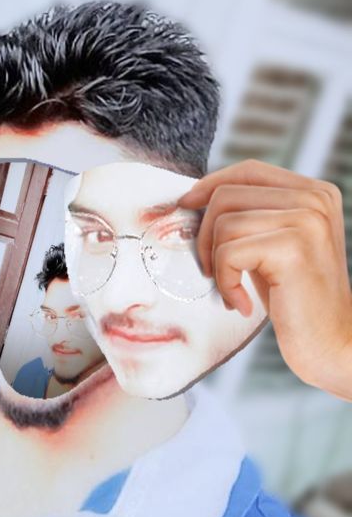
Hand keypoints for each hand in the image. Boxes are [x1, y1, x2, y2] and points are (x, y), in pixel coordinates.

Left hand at [177, 159, 351, 400]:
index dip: (210, 185)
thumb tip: (193, 197)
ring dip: (216, 262)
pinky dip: (225, 282)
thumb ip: (248, 214)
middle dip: (205, 233)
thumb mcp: (271, 243)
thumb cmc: (294, 297)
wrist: (331, 345)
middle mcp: (315, 199)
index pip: (248, 171)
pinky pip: (229, 252)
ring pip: (224, 223)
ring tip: (232, 287)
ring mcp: (307, 221)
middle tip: (212, 269)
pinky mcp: (293, 248)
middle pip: (228, 194)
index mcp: (314, 192)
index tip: (187, 206)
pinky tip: (242, 303)